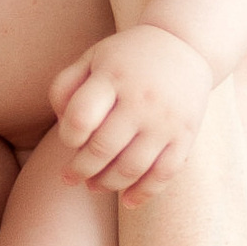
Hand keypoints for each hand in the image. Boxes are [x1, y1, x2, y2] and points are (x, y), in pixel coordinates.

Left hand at [48, 22, 214, 194]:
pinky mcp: (185, 135)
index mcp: (113, 77)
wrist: (184, 45)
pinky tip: (128, 200)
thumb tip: (61, 126)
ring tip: (94, 186)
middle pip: (103, 148)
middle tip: (69, 177)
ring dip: (107, 184)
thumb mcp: (92, 58)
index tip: (69, 139)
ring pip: (131, 167)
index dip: (68, 136)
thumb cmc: (125, 59)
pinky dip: (145, 192)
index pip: (80, 117)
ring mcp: (165, 120)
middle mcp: (141, 99)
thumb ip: (65, 87)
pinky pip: (164, 174)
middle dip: (80, 170)